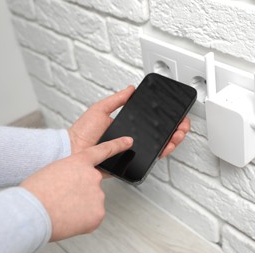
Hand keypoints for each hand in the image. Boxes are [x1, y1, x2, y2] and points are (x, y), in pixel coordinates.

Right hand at [20, 136, 132, 240]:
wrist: (32, 212)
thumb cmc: (35, 193)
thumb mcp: (53, 172)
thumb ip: (71, 176)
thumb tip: (77, 189)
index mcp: (80, 162)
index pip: (103, 151)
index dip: (117, 145)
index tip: (128, 141)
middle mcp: (93, 176)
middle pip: (92, 186)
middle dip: (80, 193)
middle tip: (63, 200)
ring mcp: (98, 195)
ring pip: (91, 203)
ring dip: (79, 208)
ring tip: (61, 209)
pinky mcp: (98, 214)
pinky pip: (91, 218)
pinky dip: (81, 221)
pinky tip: (68, 219)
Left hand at [68, 86, 190, 157]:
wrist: (73, 152)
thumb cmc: (82, 133)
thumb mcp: (100, 109)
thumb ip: (116, 100)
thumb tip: (130, 89)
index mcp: (126, 126)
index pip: (150, 121)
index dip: (165, 119)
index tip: (175, 115)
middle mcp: (131, 138)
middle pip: (158, 134)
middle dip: (174, 129)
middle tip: (181, 126)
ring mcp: (132, 151)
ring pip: (158, 147)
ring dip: (172, 140)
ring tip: (177, 135)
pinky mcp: (130, 162)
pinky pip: (149, 159)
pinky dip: (160, 154)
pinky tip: (166, 147)